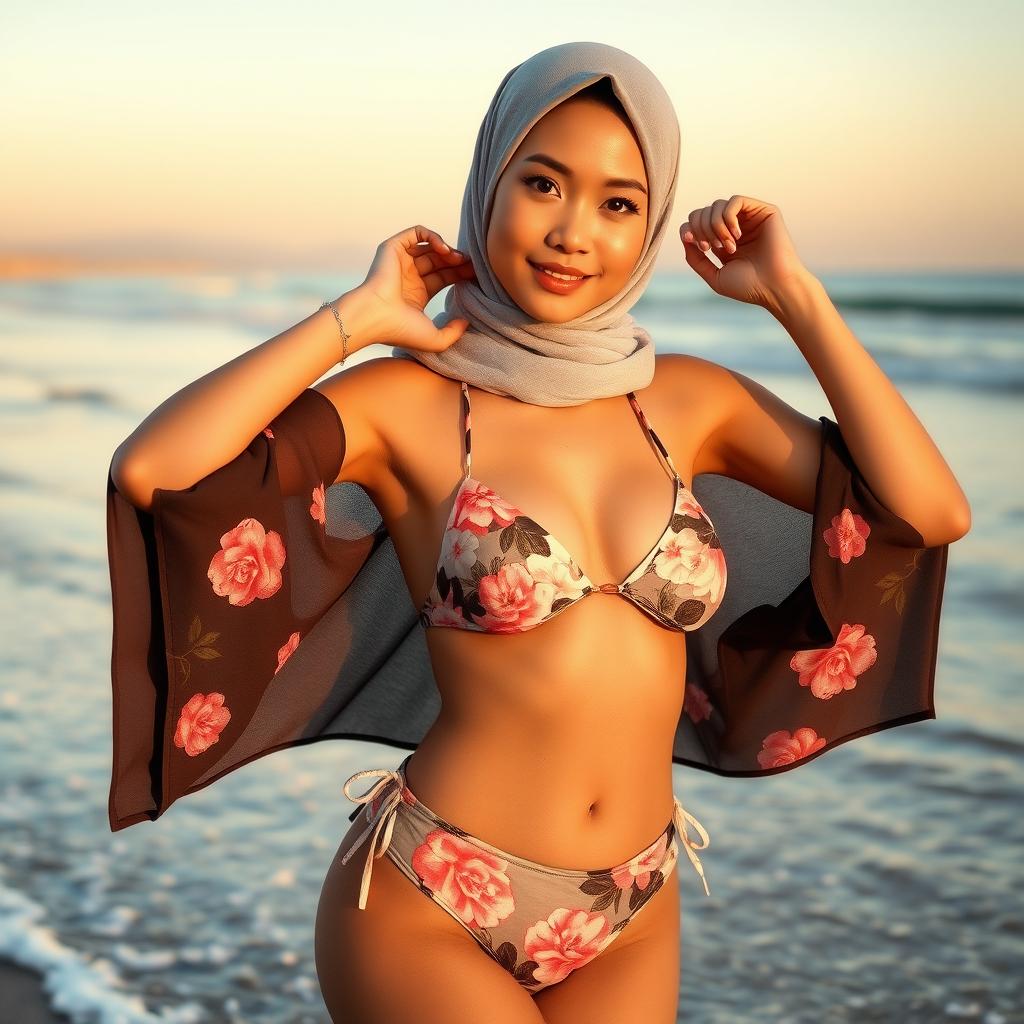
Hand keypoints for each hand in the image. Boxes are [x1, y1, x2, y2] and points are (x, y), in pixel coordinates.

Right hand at [359, 224, 477, 351]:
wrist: (375, 317)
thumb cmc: (400, 331)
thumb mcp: (435, 340)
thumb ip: (454, 333)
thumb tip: (466, 322)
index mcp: (417, 294)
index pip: (444, 277)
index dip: (461, 274)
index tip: (476, 275)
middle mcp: (409, 276)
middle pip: (439, 261)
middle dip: (458, 261)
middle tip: (472, 265)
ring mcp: (401, 261)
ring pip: (430, 247)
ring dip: (447, 250)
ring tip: (457, 259)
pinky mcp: (393, 248)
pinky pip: (417, 232)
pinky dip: (432, 236)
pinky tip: (443, 249)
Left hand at [680, 196, 809, 310]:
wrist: (774, 287)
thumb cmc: (748, 286)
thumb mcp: (714, 276)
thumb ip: (696, 259)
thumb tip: (685, 236)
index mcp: (722, 241)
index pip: (695, 223)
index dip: (689, 230)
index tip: (698, 246)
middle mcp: (735, 227)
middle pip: (702, 212)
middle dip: (702, 229)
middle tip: (713, 248)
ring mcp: (749, 218)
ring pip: (716, 205)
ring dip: (715, 226)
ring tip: (728, 246)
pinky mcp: (763, 211)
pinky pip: (735, 201)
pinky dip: (728, 217)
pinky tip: (736, 235)